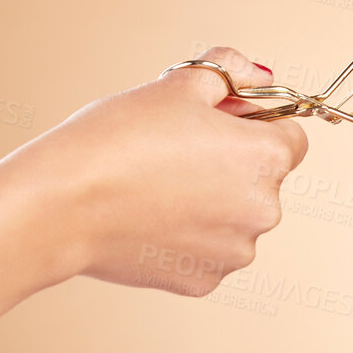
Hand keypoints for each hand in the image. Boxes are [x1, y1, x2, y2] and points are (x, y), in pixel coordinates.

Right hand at [0, 46, 309, 293]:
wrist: (61, 203)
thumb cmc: (116, 139)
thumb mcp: (176, 85)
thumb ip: (229, 72)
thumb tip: (261, 75)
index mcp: (267, 158)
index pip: (292, 136)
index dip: (255, 123)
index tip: (219, 123)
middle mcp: (266, 211)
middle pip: (263, 180)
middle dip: (231, 165)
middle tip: (174, 152)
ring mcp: (236, 252)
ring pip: (236, 219)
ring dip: (211, 203)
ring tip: (155, 187)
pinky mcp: (204, 281)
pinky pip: (207, 252)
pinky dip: (186, 239)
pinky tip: (147, 220)